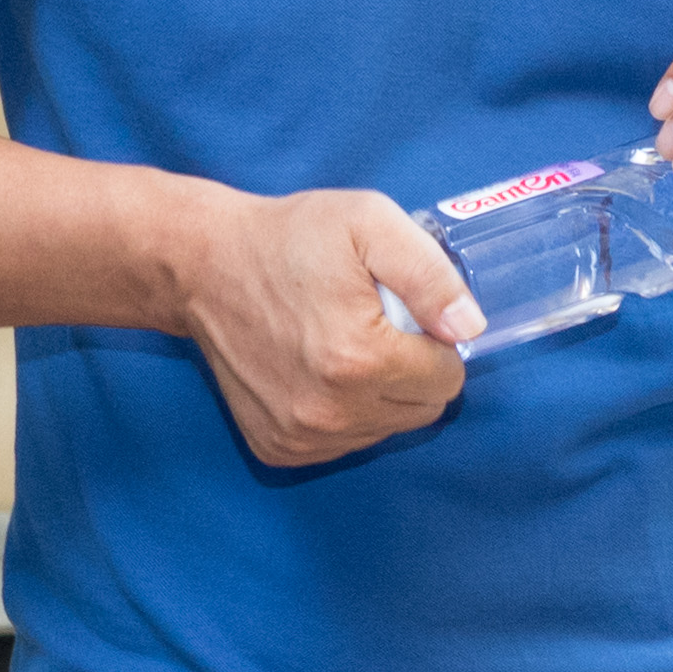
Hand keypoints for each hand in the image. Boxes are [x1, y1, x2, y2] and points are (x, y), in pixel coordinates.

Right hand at [170, 183, 474, 468]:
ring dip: (380, 395)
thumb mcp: (370, 223)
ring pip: (385, 430)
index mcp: (361, 359)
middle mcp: (331, 411)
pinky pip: (344, 443)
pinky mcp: (278, 448)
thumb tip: (469, 329)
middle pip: (421, 411)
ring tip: (343, 345)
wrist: (204, 267)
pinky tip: (318, 371)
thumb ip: (431, 276)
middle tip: (376, 327)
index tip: (403, 314)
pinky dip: (345, 413)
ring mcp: (301, 436)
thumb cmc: (290, 239)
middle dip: (413, 371)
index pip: (447, 379)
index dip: (436, 342)